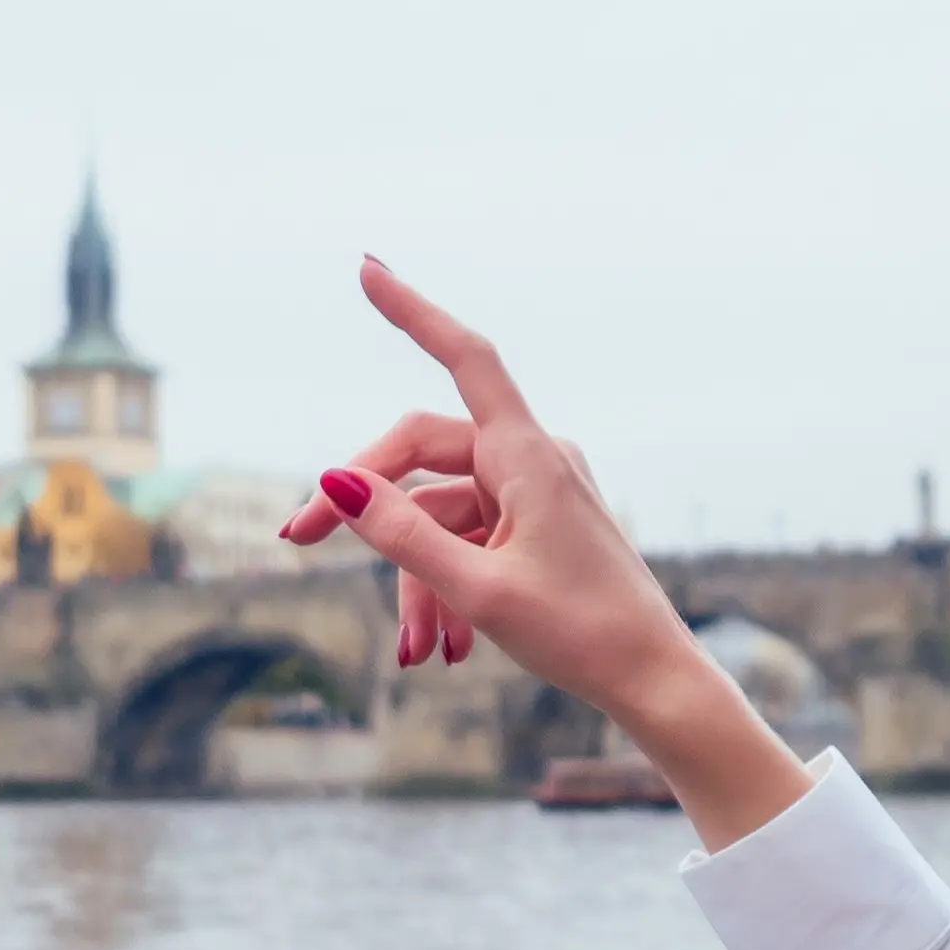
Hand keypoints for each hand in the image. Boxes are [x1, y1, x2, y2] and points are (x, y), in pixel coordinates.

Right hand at [280, 258, 812, 845]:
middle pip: (421, 454)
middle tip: (295, 539)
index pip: (464, 358)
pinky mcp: (536, 527)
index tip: (368, 268)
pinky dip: (445, 588)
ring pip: (440, 514)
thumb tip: (334, 482)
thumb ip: (402, 535)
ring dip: (414, 580)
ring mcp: (534, 494)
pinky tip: (440, 651)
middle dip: (360, 502)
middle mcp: (531, 461)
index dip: (413, 311)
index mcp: (528, 457)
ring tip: (413, 656)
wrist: (654, 680)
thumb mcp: (478, 590)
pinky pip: (468, 538)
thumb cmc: (582, 635)